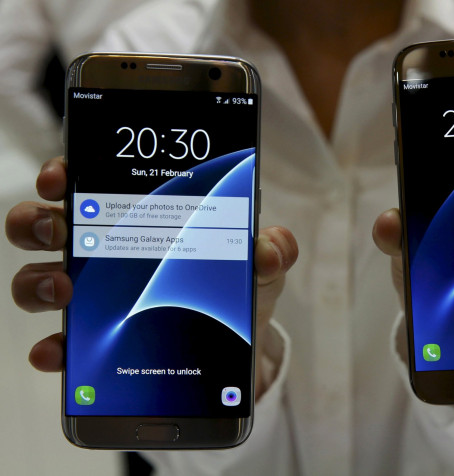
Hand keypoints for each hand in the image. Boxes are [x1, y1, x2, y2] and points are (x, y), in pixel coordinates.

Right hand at [5, 157, 297, 398]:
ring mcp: (95, 296)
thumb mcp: (261, 261)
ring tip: (64, 290)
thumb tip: (266, 250)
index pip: (86, 183)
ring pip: (36, 280)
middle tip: (57, 229)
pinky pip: (59, 343)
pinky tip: (56, 352)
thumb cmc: (240, 283)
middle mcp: (106, 251)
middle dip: (36, 222)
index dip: (62, 174)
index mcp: (140, 217)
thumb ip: (272, 248)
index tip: (60, 179)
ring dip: (36, 282)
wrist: (241, 339)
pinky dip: (51, 347)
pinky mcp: (97, 341)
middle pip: (44, 226)